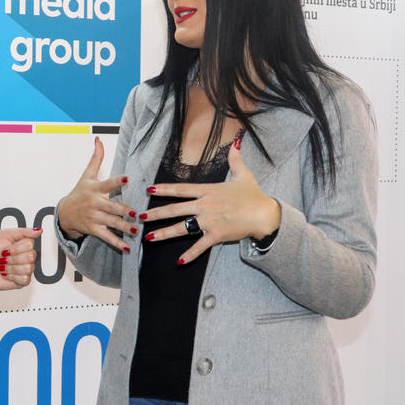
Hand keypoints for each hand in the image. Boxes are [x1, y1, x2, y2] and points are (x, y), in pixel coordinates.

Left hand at [0, 227, 40, 299]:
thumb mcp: (4, 234)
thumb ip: (24, 232)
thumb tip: (39, 230)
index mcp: (23, 244)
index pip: (30, 244)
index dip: (16, 247)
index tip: (6, 248)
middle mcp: (26, 256)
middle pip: (31, 256)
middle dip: (13, 257)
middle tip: (4, 258)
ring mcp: (25, 269)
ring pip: (28, 268)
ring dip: (11, 267)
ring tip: (3, 266)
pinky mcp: (23, 281)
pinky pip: (25, 278)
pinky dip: (12, 276)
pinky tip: (6, 274)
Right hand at [56, 137, 136, 252]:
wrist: (64, 213)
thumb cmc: (79, 192)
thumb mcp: (86, 175)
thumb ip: (96, 158)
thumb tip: (98, 139)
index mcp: (95, 189)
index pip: (107, 184)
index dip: (118, 181)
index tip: (128, 179)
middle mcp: (94, 203)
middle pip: (111, 207)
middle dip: (123, 210)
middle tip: (137, 213)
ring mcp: (93, 217)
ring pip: (111, 223)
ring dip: (123, 227)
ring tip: (136, 230)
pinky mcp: (93, 229)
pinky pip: (106, 237)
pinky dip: (116, 243)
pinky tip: (127, 248)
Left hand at [141, 139, 280, 263]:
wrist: (265, 214)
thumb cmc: (253, 195)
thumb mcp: (244, 174)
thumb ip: (235, 159)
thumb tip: (237, 142)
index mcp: (207, 191)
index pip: (181, 189)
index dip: (164, 189)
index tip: (149, 190)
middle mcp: (204, 206)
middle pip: (175, 209)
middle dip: (155, 213)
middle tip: (139, 217)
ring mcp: (209, 221)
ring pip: (181, 228)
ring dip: (164, 233)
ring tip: (149, 237)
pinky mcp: (216, 235)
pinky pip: (200, 246)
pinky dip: (190, 255)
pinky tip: (179, 261)